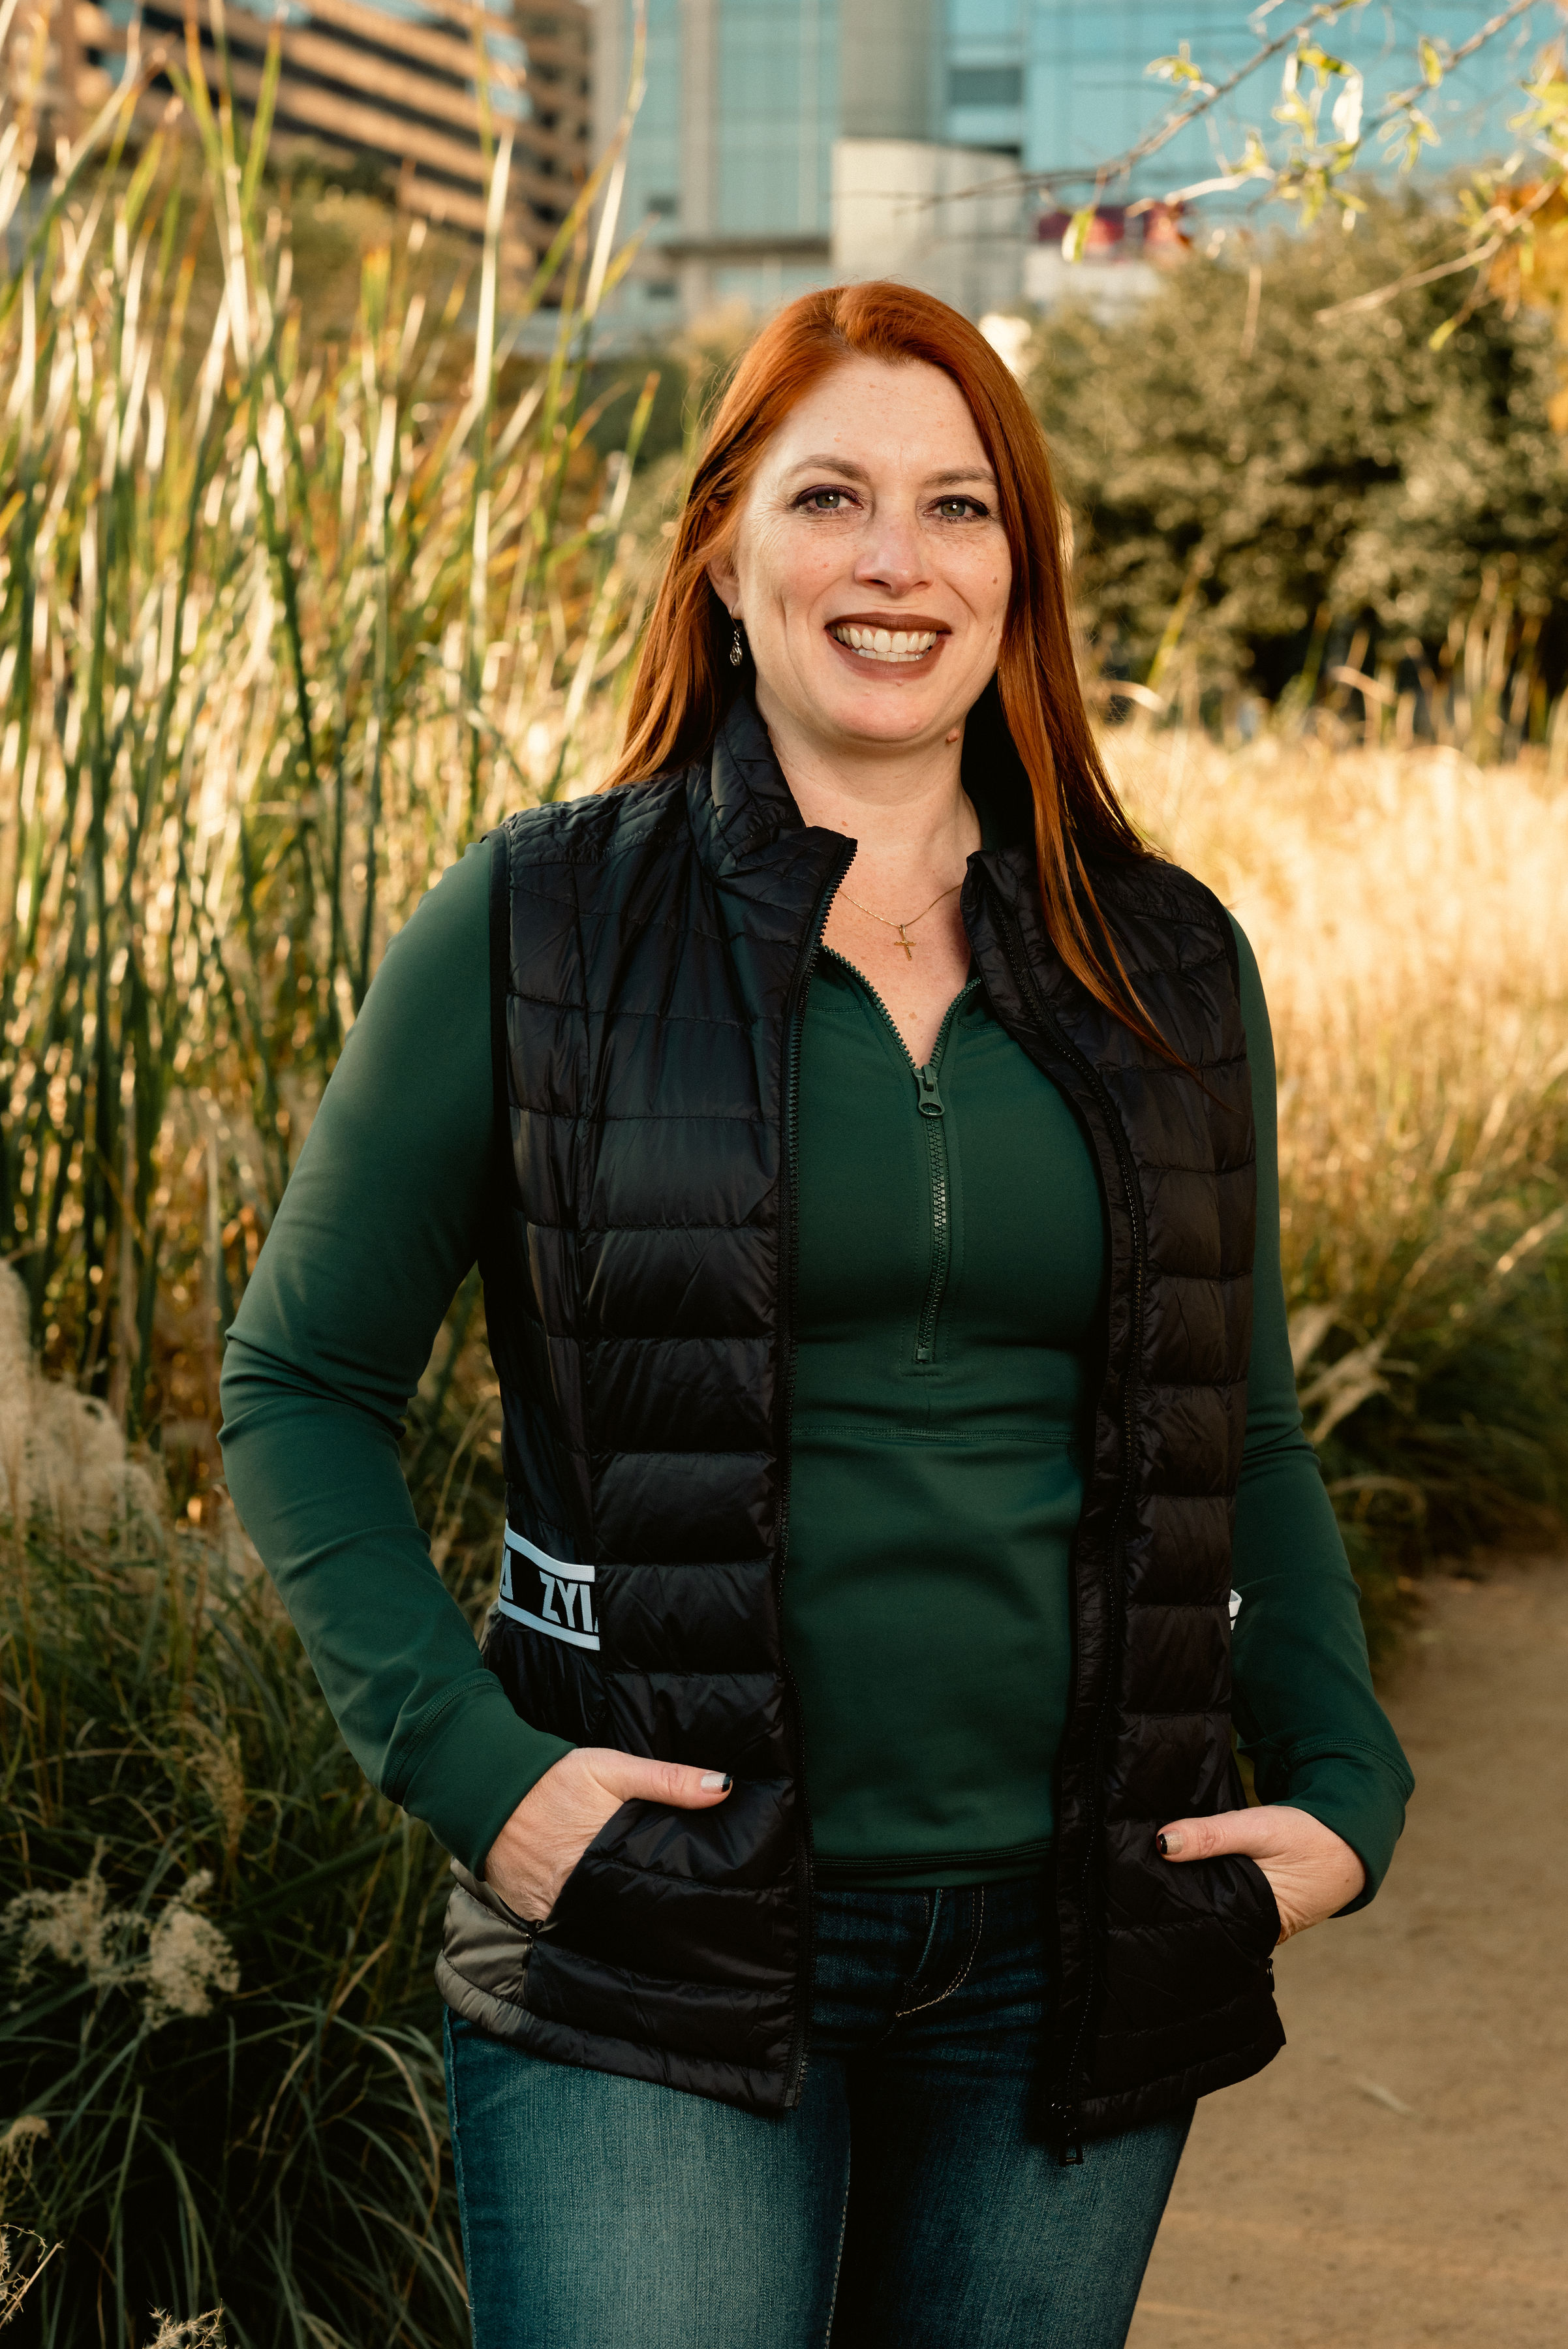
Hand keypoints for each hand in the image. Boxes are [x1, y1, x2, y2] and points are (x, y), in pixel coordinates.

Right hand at [482, 1748, 732, 1922]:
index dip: (675, 1897)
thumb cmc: (556, 1776)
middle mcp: (578, 1887)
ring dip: (615, 1921)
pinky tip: (599, 1918)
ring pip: (596, 1923)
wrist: (488, 1788)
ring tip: (643, 1923)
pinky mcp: (531, 1912)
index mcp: (605, 1853)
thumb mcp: (614, 1768)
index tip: (698, 1904)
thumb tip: (723, 1788)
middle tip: (677, 1920)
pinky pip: (564, 1925)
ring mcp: (552, 1905)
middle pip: (625, 1911)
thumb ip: (669, 1780)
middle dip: (648, 1913)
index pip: (651, 1887)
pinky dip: (580, 1921)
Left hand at [1155, 1804, 1364, 1942]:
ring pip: (1221, 1910)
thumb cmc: (1307, 1834)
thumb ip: (1211, 1836)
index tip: (1141, 1892)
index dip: (1174, 1907)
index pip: (1206, 1924)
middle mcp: (1262, 1931)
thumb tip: (1162, 1843)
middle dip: (1181, 1903)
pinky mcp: (1266, 1907)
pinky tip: (1188, 1874)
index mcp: (1261, 1920)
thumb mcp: (1257, 1828)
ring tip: (1155, 1878)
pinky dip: (1216, 1887)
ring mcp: (1265, 1922)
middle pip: (1211, 1920)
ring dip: (1198, 1893)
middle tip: (1140, 1884)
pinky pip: (1233, 1902)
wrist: (1350, 1836)